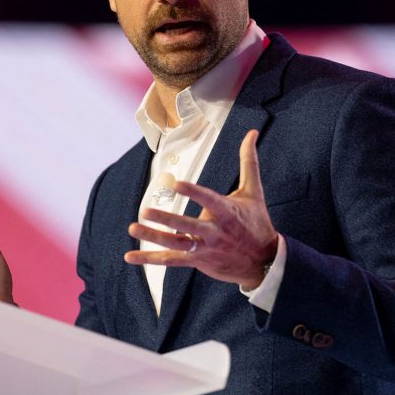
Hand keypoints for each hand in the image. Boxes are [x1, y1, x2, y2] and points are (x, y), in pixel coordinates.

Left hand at [125, 129, 278, 289]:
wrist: (264, 262)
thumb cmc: (257, 221)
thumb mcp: (254, 191)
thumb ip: (249, 161)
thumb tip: (251, 132)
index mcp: (228, 212)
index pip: (210, 200)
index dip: (194, 193)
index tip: (177, 183)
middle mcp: (216, 232)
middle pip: (189, 227)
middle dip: (167, 220)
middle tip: (146, 210)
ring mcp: (206, 248)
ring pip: (176, 244)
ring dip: (154, 237)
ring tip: (134, 227)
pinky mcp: (198, 261)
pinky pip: (172, 260)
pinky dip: (150, 258)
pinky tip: (130, 256)